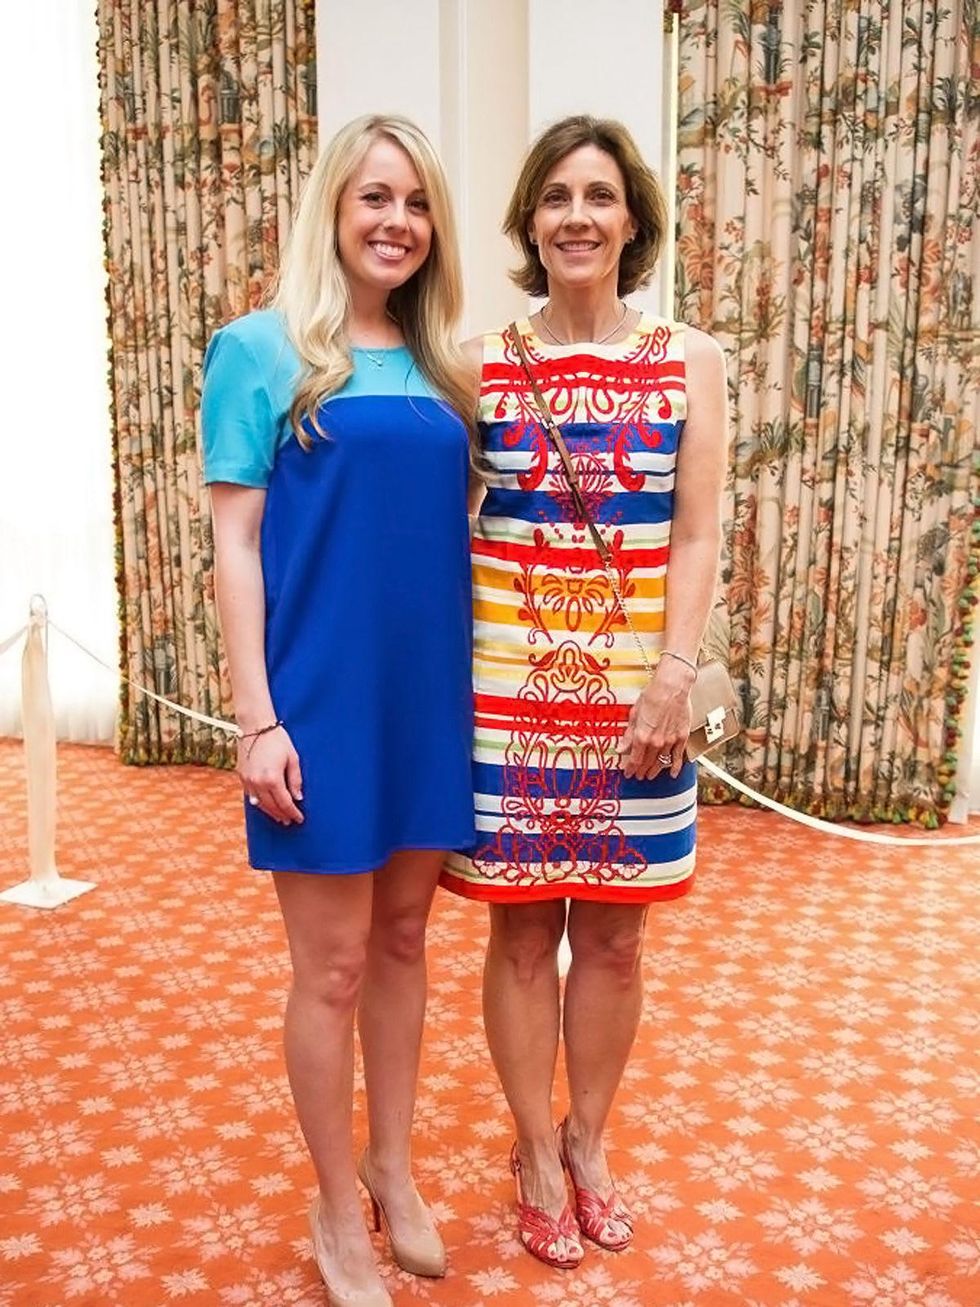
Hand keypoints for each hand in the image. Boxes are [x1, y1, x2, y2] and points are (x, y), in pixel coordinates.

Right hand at [237, 726, 303, 823]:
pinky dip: (260, 803)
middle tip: (290, 820)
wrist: (255, 727)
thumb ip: (295, 780)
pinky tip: (266, 805)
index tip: (299, 818)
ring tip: (279, 817)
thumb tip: (298, 797)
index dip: (293, 813)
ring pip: (260, 804)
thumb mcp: (293, 758)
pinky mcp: (242, 777)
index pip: (285, 803)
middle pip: (272, 807)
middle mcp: (258, 783)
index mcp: (272, 779)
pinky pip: (251, 796)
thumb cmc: (277, 740)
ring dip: (270, 812)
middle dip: (282, 815)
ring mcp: (248, 781)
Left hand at [617, 660, 693, 779]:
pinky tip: (672, 774)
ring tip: (650, 775)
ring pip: (661, 762)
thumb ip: (629, 734)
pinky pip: (678, 757)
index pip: (634, 760)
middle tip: (639, 776)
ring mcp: (670, 741)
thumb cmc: (652, 695)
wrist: (672, 687)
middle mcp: (656, 742)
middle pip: (647, 763)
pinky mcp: (682, 737)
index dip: (630, 769)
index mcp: (642, 736)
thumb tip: (621, 749)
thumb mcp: (634, 714)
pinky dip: (675, 767)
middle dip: (641, 771)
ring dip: (655, 770)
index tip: (628, 773)